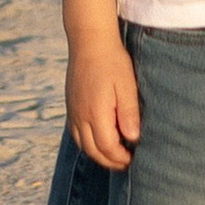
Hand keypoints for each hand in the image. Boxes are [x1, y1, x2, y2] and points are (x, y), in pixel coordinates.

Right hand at [67, 34, 140, 170]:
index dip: (120, 157)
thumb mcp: (126, 85)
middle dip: (110, 161)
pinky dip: (87, 143)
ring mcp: (73, 111)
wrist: (89, 41)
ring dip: (98, 154)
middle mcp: (80, 115)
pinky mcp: (70, 105)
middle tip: (126, 163)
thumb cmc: (112, 61)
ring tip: (114, 155)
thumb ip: (129, 113)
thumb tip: (132, 138)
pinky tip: (99, 139)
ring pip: (82, 144)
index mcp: (95, 112)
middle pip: (93, 150)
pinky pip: (76, 133)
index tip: (134, 158)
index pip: (107, 147)